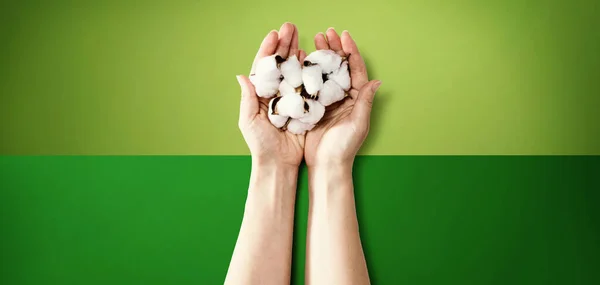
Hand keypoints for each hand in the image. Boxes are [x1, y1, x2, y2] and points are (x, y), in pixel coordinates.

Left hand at [237, 23, 307, 167]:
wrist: (279, 163)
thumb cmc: (260, 145)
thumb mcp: (249, 121)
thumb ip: (248, 99)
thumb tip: (242, 76)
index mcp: (260, 95)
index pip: (264, 67)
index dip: (269, 50)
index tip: (274, 34)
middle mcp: (275, 93)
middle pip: (280, 64)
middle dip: (285, 44)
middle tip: (291, 27)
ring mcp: (290, 98)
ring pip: (294, 71)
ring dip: (297, 53)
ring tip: (301, 36)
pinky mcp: (304, 106)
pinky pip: (307, 85)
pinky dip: (309, 71)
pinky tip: (311, 59)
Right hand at [304, 28, 381, 167]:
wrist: (326, 165)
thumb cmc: (344, 147)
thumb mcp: (358, 123)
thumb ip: (365, 101)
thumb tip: (376, 81)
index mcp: (357, 99)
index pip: (355, 70)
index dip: (350, 51)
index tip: (344, 36)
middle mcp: (344, 97)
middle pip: (340, 67)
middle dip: (334, 49)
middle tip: (326, 32)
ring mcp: (329, 101)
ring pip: (326, 73)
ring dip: (322, 56)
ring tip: (315, 40)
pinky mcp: (315, 107)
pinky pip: (313, 85)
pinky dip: (309, 71)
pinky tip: (303, 60)